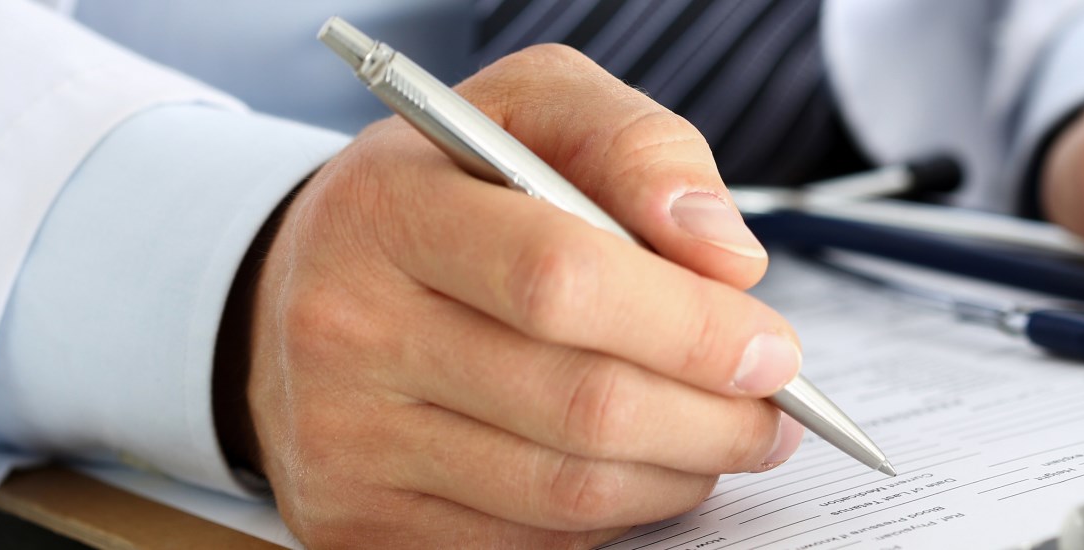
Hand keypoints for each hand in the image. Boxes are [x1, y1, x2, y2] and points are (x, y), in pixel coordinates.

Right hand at [239, 45, 804, 546]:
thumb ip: (638, 149)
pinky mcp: (359, 521)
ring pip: (568, 491)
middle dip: (715, 418)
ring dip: (682, 473)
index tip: (771, 348)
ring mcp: (345, 440)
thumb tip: (726, 259)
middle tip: (774, 410)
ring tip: (724, 435)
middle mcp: (347, 329)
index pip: (560, 281)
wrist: (308, 280)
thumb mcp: (534, 109)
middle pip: (582, 405)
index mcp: (389, 209)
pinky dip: (617, 512)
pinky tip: (641, 465)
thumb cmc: (447, 191)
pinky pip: (533, 541)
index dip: (691, 328)